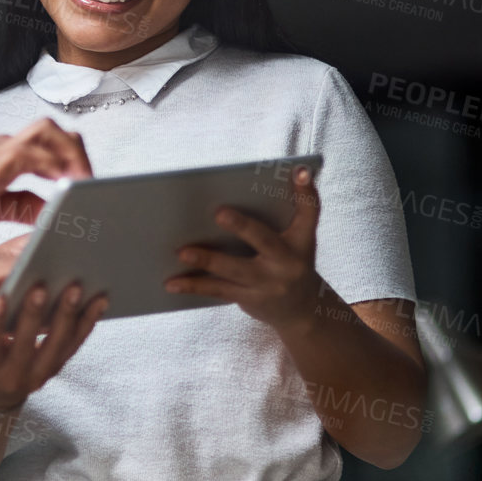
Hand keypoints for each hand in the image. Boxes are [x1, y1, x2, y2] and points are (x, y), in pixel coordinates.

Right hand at [0, 119, 91, 232]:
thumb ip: (19, 206)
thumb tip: (51, 213)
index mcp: (4, 156)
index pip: (50, 146)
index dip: (74, 162)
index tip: (89, 188)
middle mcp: (4, 146)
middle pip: (56, 132)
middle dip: (79, 155)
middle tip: (92, 187)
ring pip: (48, 133)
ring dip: (72, 156)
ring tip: (85, 187)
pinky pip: (31, 157)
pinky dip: (53, 170)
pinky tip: (64, 194)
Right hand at [0, 282, 105, 413]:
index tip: (0, 298)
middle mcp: (15, 377)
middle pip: (27, 345)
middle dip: (34, 315)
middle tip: (41, 287)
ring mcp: (40, 375)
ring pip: (58, 345)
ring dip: (69, 315)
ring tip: (76, 288)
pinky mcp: (58, 367)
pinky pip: (75, 344)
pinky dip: (88, 321)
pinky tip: (99, 301)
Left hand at [166, 165, 323, 331]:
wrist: (301, 310)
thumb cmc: (291, 262)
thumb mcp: (298, 238)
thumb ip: (286, 211)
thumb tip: (272, 179)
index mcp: (301, 239)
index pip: (309, 211)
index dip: (306, 190)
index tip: (298, 170)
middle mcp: (288, 262)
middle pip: (264, 240)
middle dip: (242, 226)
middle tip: (218, 212)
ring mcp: (268, 283)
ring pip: (233, 269)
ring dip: (206, 260)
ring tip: (181, 251)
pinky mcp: (250, 299)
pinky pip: (218, 289)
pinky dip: (194, 286)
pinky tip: (171, 283)